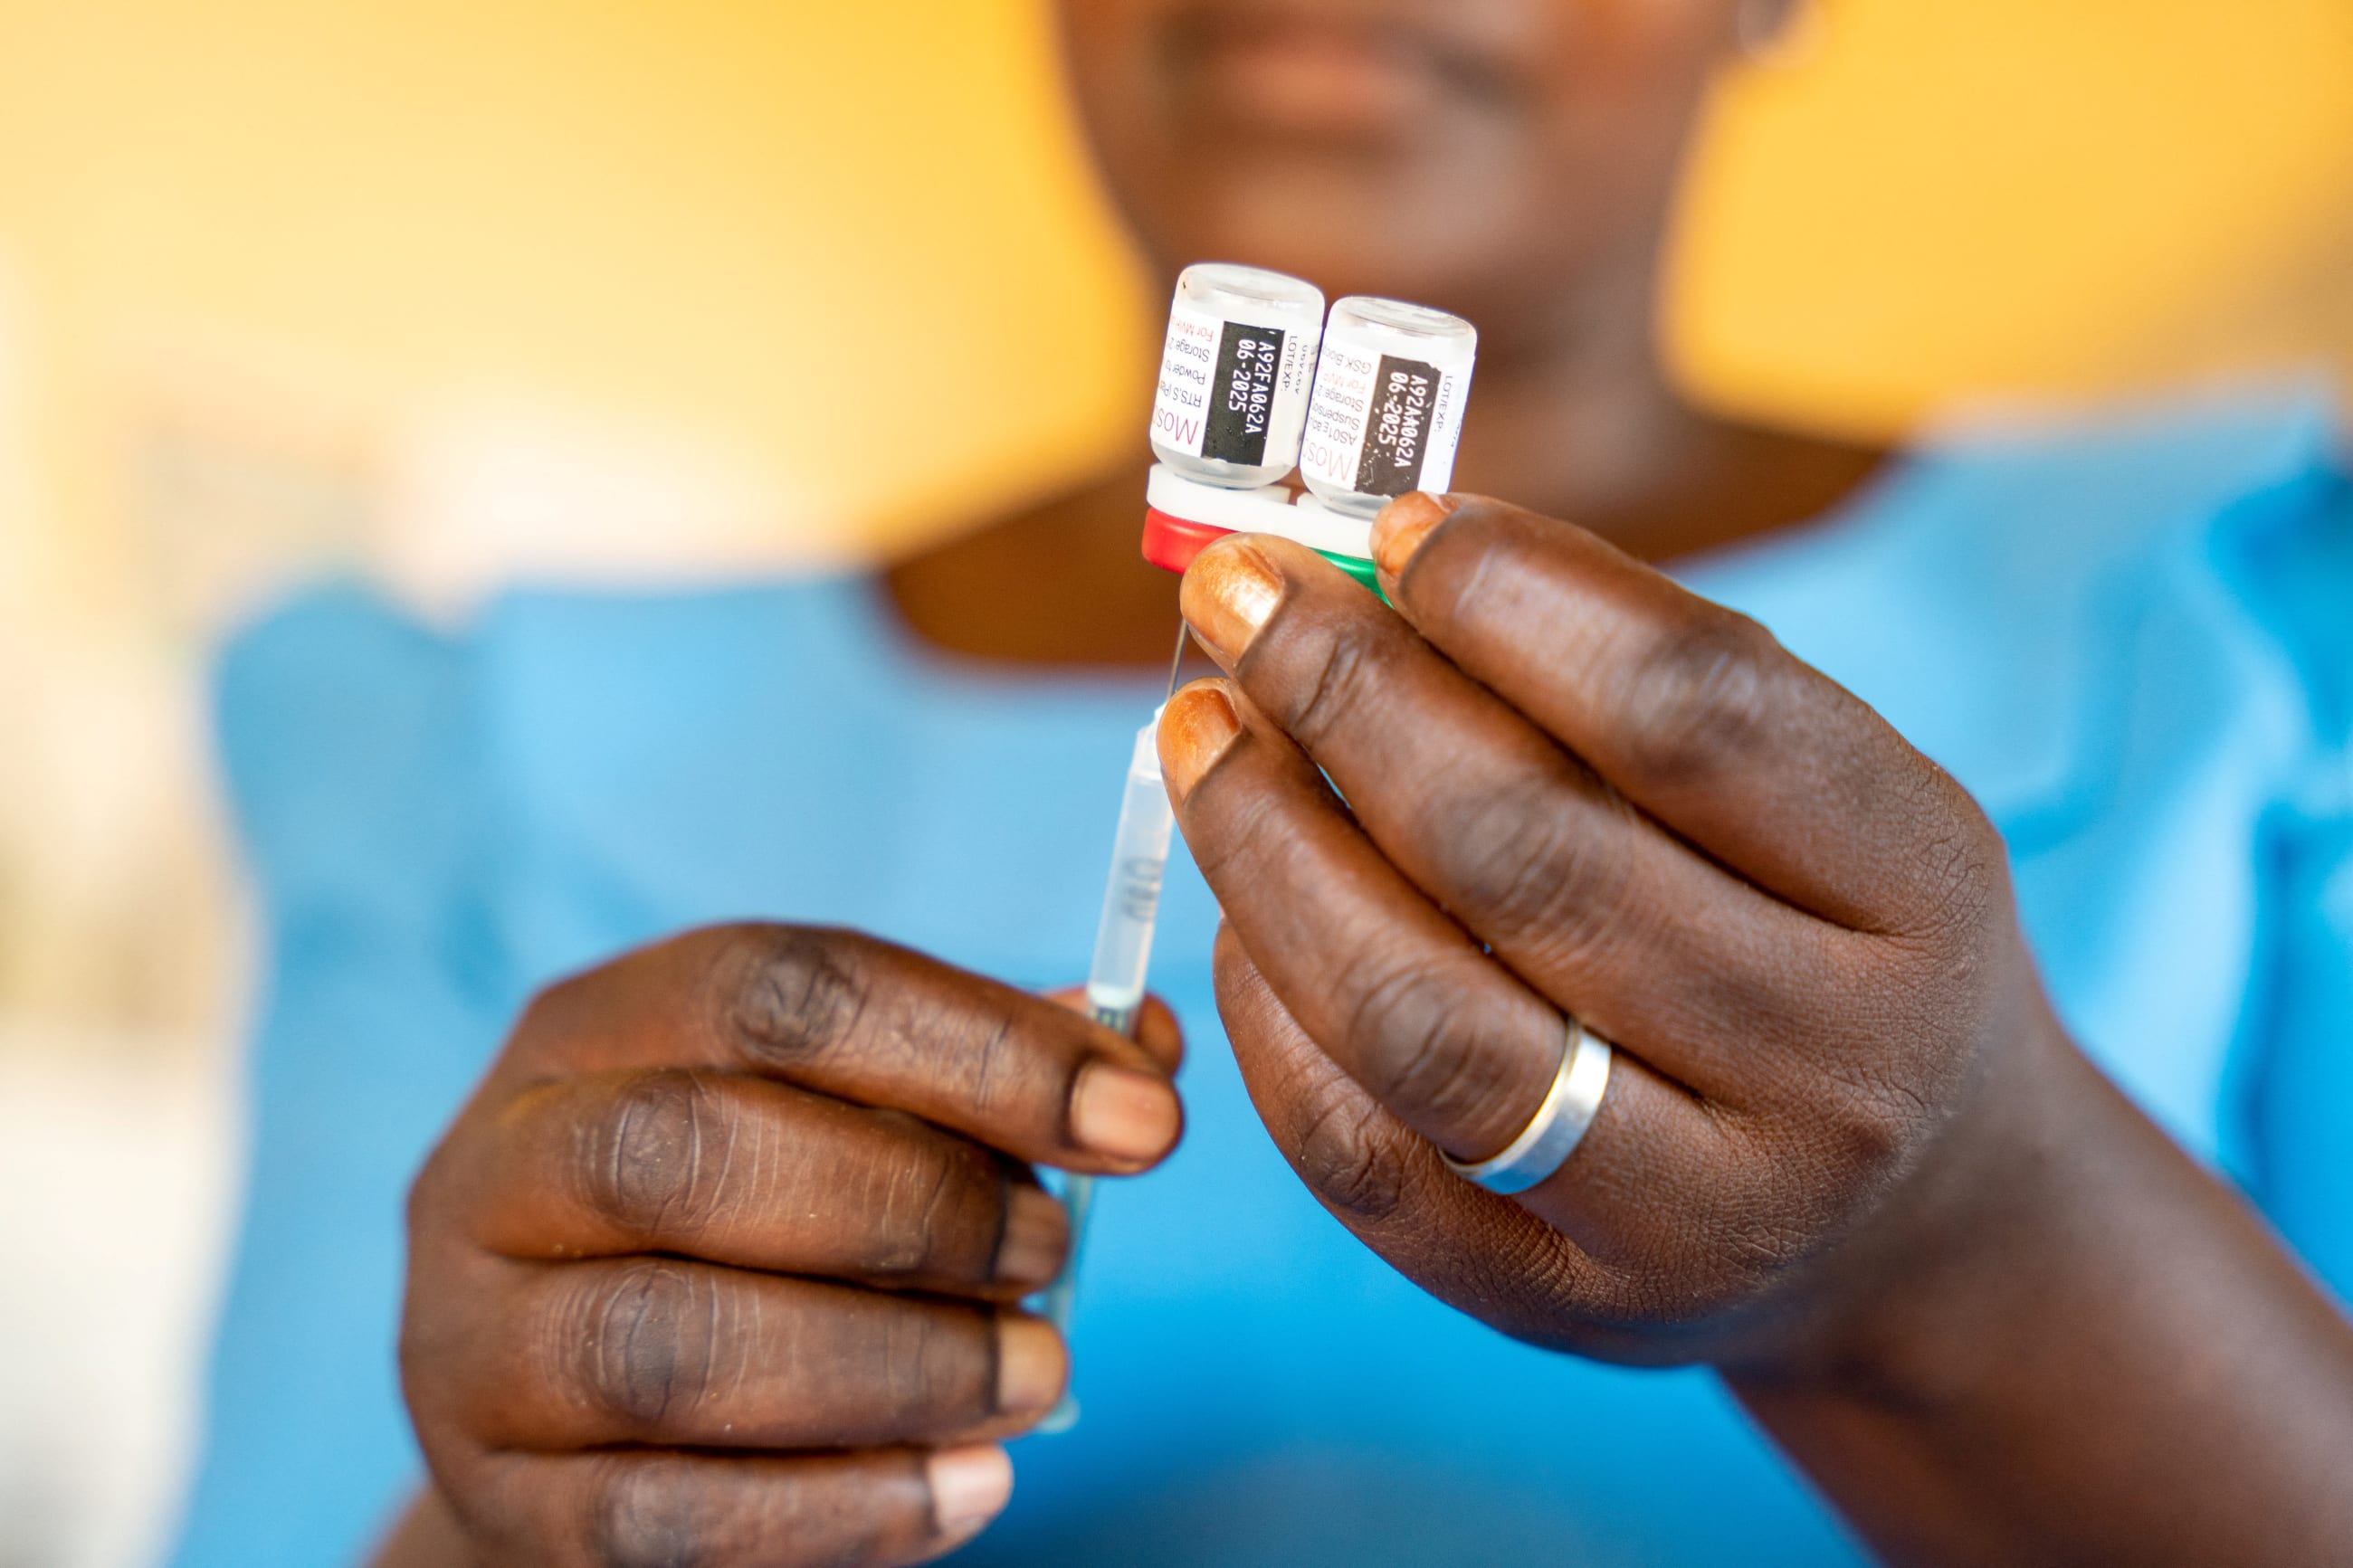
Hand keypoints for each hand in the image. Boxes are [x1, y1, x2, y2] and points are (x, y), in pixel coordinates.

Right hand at [394, 925, 1181, 1566]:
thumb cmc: (740, 1228)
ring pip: (673, 1345)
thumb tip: (1141, 1044)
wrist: (570, 1417)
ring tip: (1038, 1376)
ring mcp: (477, 1343)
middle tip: (1058, 1251)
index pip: (780, 989)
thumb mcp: (839, 1119)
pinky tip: (974, 1486)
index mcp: (598, 1026)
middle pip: (698, 1150)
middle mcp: (503, 1163)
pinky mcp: (502, 1503)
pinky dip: (844, 1507)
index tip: (1142, 1117)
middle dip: (920, 1204)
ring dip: (896, 1364)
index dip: (979, 1046)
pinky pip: (666, 1516)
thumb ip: (978, 1078)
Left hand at [1158, 493, 2067, 1371]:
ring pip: (1421, 1020)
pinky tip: (1242, 909)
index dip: (1513, 599)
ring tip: (1201, 736)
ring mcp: (1690, 1217)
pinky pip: (1357, 1148)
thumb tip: (1372, 558)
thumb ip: (1635, 677)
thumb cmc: (1833, 943)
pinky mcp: (1554, 1303)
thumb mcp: (1821, 795)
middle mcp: (1826, 1070)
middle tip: (1240, 598)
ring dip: (1270, 849)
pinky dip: (1267, 1008)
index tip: (1392, 526)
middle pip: (1532, 857)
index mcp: (1921, 891)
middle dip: (1348, 697)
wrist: (1919, 1226)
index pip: (1694, 716)